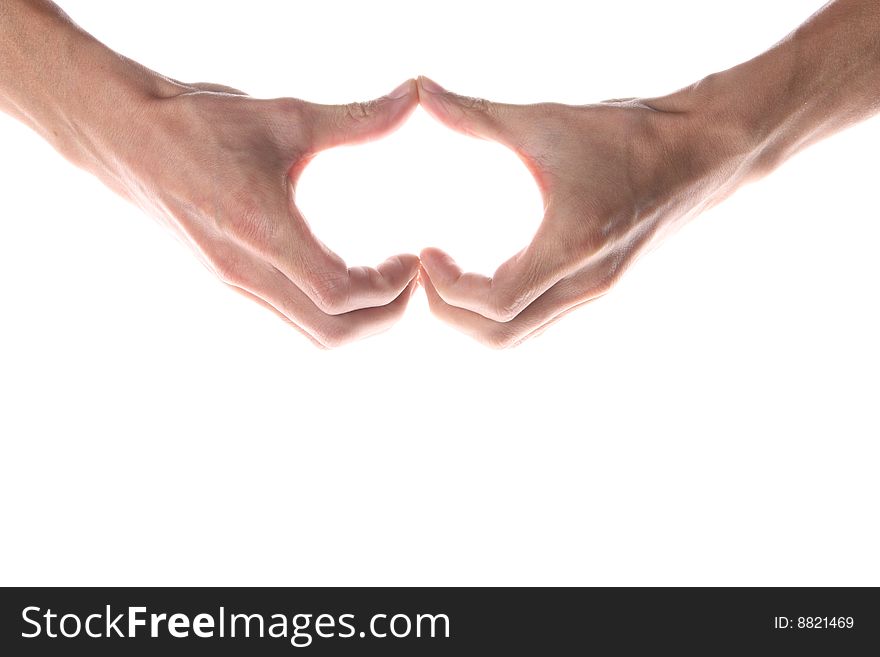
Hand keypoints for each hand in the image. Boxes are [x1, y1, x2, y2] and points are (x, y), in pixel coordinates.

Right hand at [96, 78, 420, 347]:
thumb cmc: (199, 122)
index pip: (338, 294)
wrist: (126, 137)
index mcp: (261, 230)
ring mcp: (238, 283)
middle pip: (332, 333)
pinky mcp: (234, 282)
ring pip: (313, 333)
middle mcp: (247, 271)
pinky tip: (349, 273)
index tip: (410, 257)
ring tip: (384, 279)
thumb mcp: (284, 116)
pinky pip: (294, 318)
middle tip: (408, 278)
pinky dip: (333, 311)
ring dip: (360, 318)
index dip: (388, 286)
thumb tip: (414, 94)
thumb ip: (354, 117)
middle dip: (384, 315)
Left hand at [416, 76, 753, 347]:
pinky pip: (541, 320)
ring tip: (451, 277)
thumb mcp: (549, 120)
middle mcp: (586, 282)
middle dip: (453, 314)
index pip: (496, 302)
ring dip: (477, 318)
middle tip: (430, 273)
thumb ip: (480, 114)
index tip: (427, 253)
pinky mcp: (600, 287)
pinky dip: (504, 310)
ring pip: (523, 336)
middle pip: (502, 337)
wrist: (708, 151)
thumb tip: (420, 89)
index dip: (449, 289)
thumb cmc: (633, 134)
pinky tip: (489, 271)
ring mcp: (596, 292)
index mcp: (572, 246)